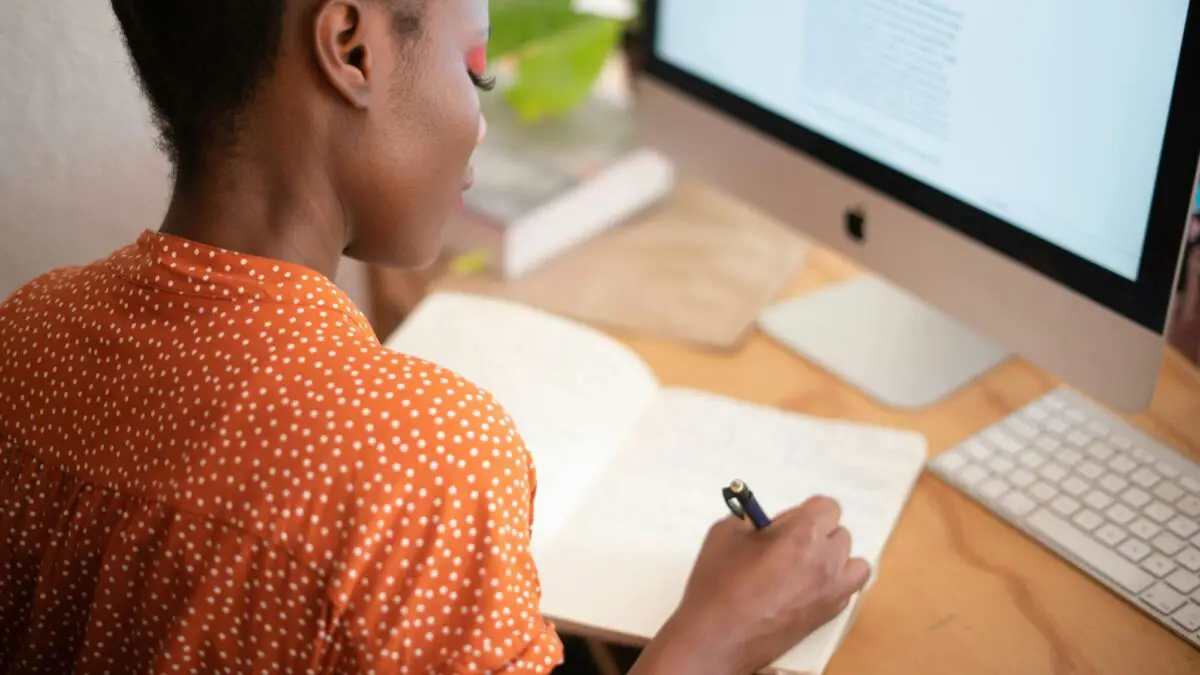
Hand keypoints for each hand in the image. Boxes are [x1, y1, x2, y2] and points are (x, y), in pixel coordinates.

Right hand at [654, 496, 870, 674]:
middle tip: (788, 544)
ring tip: (808, 566)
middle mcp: (825, 560)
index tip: (789, 521)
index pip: (828, 507)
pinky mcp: (829, 614)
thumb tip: (763, 521)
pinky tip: (809, 587)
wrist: (718, 636)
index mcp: (803, 534)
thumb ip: (751, 518)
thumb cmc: (719, 586)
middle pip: (840, 534)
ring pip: (854, 563)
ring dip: (836, 559)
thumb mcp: (725, 533)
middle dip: (818, 534)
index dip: (807, 511)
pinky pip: (848, 590)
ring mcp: (831, 590)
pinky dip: (836, 584)